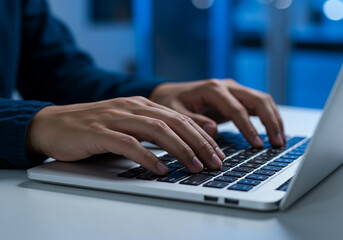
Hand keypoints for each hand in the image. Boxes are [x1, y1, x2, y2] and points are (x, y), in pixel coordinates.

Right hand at [26, 97, 224, 174]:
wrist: (53, 124)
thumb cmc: (92, 128)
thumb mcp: (125, 125)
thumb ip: (148, 132)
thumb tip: (175, 148)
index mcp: (141, 105)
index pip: (179, 118)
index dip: (201, 135)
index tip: (217, 152)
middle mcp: (131, 107)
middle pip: (174, 122)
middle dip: (199, 143)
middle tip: (215, 162)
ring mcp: (115, 118)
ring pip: (156, 130)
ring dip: (180, 149)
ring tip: (195, 166)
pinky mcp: (98, 132)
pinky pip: (128, 144)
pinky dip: (147, 156)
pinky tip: (160, 169)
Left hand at [150, 79, 285, 147]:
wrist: (170, 95)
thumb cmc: (171, 103)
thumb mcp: (175, 113)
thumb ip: (193, 121)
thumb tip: (213, 130)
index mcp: (212, 88)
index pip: (237, 108)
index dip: (248, 128)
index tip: (257, 145)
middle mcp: (226, 86)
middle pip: (257, 99)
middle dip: (270, 121)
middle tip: (277, 143)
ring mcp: (233, 91)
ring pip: (262, 100)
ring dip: (274, 119)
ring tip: (279, 141)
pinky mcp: (235, 98)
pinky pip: (257, 106)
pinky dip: (268, 118)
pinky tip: (272, 133)